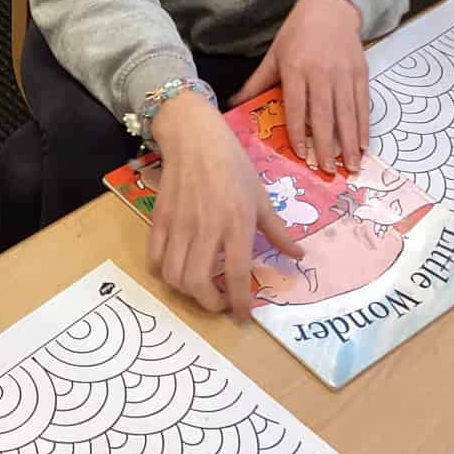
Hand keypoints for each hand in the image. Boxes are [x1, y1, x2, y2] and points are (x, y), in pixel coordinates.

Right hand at [147, 92, 304, 317]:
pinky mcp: (160, 219)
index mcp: (237, 222)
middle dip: (209, 303)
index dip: (239, 302)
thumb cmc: (233, 165)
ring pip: (174, 275)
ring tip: (199, 288)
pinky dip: (164, 273)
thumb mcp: (261, 197)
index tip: (242, 316)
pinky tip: (177, 270)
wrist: (194, 137)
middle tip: (219, 303)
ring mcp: (180, 224)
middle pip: (198, 283)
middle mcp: (206, 228)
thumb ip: (278, 231)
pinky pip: (155, 258)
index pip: (237, 274)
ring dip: (186, 292)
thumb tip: (298, 256)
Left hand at [231, 0, 368, 174]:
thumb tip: (232, 104)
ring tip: (352, 167)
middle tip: (328, 171)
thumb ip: (257, 82)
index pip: (296, 108)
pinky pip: (363, 105)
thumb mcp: (274, 55)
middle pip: (323, 116)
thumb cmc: (297, 34)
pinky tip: (363, 144)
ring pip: (347, 114)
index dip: (299, 133)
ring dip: (350, 143)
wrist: (331, 8)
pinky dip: (364, 126)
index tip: (302, 155)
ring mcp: (343, 74)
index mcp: (295, 70)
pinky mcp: (360, 73)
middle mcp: (321, 74)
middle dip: (326, 146)